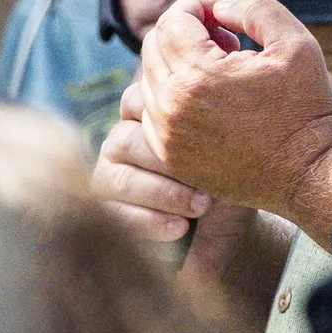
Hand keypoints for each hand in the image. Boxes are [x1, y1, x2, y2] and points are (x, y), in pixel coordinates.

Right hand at [91, 75, 213, 242]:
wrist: (224, 233)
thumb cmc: (224, 183)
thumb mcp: (223, 156)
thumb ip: (207, 134)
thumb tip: (200, 129)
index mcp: (146, 115)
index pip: (137, 99)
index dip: (162, 115)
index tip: (201, 136)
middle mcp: (121, 140)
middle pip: (127, 141)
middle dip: (169, 163)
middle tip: (205, 181)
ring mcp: (108, 174)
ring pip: (122, 180)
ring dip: (165, 195)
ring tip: (200, 207)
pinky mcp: (107, 211)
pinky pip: (119, 215)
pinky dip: (153, 222)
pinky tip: (181, 228)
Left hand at [137, 0, 331, 220]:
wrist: (307, 171)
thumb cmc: (305, 109)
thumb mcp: (294, 43)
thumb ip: (254, 9)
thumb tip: (221, 10)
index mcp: (199, 75)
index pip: (172, 20)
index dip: (198, 6)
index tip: (222, 16)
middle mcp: (173, 106)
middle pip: (154, 45)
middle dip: (186, 32)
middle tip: (224, 42)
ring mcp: (168, 136)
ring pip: (150, 78)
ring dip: (178, 64)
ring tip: (219, 72)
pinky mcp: (171, 156)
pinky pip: (153, 112)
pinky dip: (173, 96)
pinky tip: (208, 99)